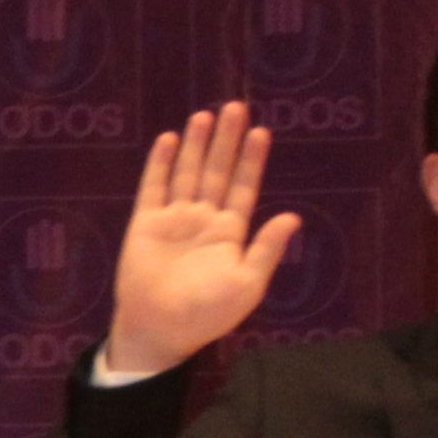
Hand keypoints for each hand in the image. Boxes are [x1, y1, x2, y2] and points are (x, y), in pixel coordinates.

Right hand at [100, 102, 302, 378]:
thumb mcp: (247, 284)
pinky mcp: (145, 224)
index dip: (252, 160)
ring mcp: (174, 220)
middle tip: (236, 107)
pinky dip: (160, 164)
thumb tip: (292, 216)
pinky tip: (168, 140)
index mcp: (230, 233)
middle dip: (226, 140)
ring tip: (205, 115)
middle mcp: (203, 220)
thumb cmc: (207, 314)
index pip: (244, 187)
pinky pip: (153, 188)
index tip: (262, 132)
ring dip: (196, 144)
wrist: (161, 330)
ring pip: (187, 173)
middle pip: (217, 171)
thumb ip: (266, 248)